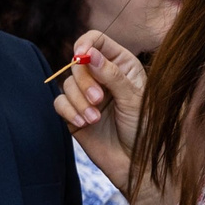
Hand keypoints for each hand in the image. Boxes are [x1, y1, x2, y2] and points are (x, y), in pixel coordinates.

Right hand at [53, 30, 146, 190]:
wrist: (137, 163)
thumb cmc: (144, 129)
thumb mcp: (133, 99)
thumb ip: (111, 75)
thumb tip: (89, 54)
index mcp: (121, 65)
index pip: (97, 41)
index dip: (86, 44)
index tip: (81, 55)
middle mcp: (102, 76)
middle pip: (78, 63)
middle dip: (85, 81)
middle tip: (98, 100)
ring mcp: (87, 96)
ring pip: (67, 83)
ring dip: (78, 101)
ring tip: (94, 119)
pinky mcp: (74, 114)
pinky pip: (60, 103)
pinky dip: (68, 111)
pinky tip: (83, 123)